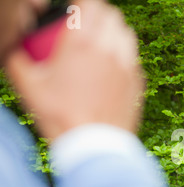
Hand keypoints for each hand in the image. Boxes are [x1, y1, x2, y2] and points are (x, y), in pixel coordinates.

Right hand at [5, 0, 144, 139]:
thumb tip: (15, 50)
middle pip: (112, 16)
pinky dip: (124, 55)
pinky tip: (113, 67)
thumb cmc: (61, 116)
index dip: (83, 4)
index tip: (75, 11)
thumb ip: (19, 61)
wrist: (94, 145)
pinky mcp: (138, 82)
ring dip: (114, 32)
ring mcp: (128, 65)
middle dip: (99, 15)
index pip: (90, 4)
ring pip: (127, 34)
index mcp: (83, 42)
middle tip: (88, 25)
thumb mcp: (29, 87)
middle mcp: (110, 48)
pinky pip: (133, 58)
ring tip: (102, 43)